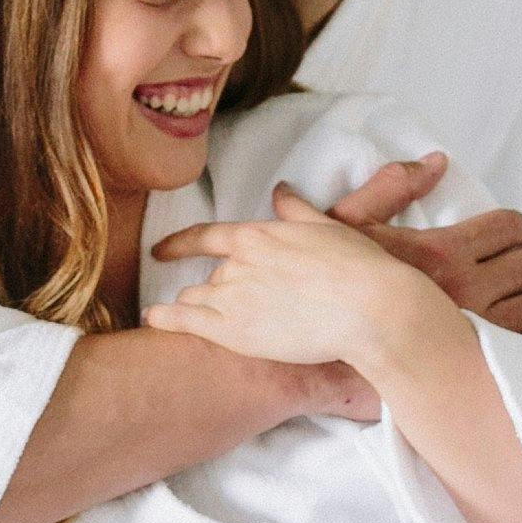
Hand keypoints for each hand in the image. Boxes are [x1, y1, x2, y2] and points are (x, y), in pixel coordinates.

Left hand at [147, 191, 455, 373]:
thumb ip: (295, 210)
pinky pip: (184, 322)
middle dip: (217, 290)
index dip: (179, 244)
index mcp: (257, 237)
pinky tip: (152, 321)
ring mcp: (232, 298)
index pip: (206, 237)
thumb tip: (281, 190)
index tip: (161, 250)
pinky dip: (164, 319)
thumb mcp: (325, 227)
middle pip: (211, 278)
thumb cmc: (356, 266)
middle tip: (232, 308)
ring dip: (197, 308)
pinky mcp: (233, 332)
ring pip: (196, 300)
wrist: (369, 308)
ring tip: (195, 321)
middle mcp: (238, 265)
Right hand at [321, 151, 521, 355]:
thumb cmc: (330, 292)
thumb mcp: (347, 227)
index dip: (519, 227)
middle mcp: (468, 288)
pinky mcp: (484, 366)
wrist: (320, 361)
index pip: (508, 227)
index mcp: (442, 251)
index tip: (518, 233)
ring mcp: (480, 330)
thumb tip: (435, 162)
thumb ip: (389, 187)